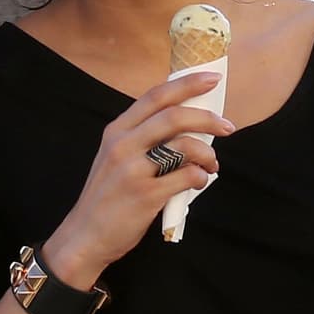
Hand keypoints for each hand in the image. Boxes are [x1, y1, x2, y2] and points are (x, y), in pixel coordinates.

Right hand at [44, 71, 234, 285]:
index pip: (155, 96)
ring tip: (212, 165)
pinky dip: (200, 177)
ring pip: (184, 146)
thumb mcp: (115, 157)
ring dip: (207, 154)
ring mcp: (133, 170)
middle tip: (227, 126)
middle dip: (207, 118)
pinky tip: (197, 182)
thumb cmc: (107, 197)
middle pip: (174, 116)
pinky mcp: (145, 195)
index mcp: (117, 131)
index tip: (212, 78)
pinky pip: (186, 176)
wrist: (85, 235)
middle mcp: (122, 145)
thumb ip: (142, 138)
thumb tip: (186, 124)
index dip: (187, 84)